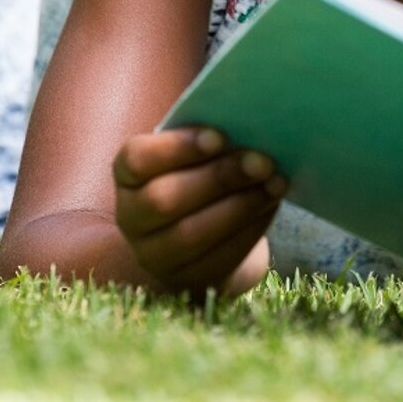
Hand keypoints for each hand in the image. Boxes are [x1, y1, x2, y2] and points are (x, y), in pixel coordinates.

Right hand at [113, 127, 286, 297]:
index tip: (220, 136)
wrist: (206, 233)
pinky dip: (248, 230)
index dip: (177, 147)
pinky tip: (270, 206)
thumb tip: (249, 122)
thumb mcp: (195, 153)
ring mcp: (154, 255)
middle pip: (164, 200)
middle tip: (262, 161)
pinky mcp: (186, 280)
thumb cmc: (200, 175)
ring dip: (239, 207)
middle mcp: (131, 217)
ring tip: (274, 183)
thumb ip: (211, 139)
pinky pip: (215, 259)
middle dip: (218, 178)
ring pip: (189, 235)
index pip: (137, 159)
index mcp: (128, 176)